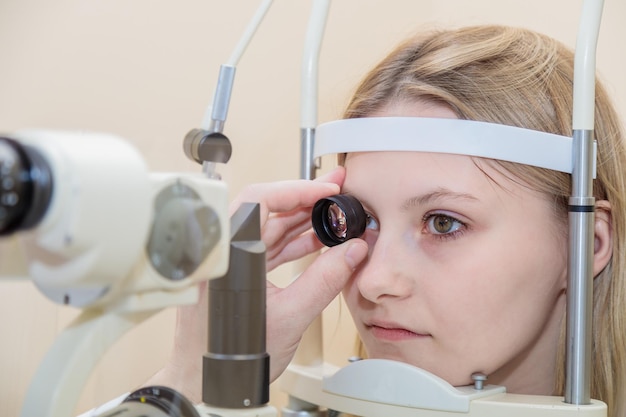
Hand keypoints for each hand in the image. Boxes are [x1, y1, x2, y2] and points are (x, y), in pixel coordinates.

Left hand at [146, 167, 367, 402]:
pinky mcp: (237, 273)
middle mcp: (225, 251)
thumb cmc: (231, 355)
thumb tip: (351, 252)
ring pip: (270, 228)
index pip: (261, 200)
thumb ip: (325, 281)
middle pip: (268, 210)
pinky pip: (268, 248)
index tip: (326, 190)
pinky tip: (317, 241)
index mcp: (229, 253)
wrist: (209, 381)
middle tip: (336, 192)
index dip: (298, 189)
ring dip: (302, 222)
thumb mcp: (290, 317)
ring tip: (333, 217)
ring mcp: (230, 262)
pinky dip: (293, 244)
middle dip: (306, 200)